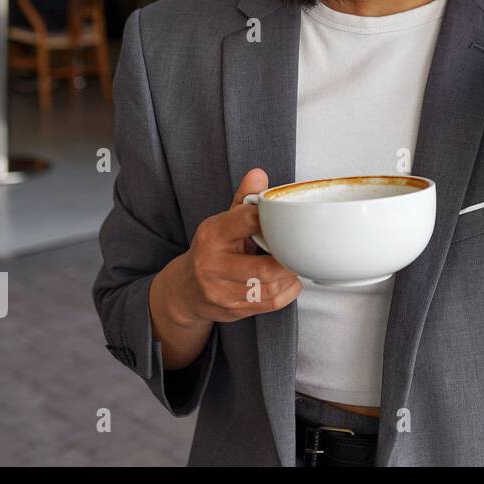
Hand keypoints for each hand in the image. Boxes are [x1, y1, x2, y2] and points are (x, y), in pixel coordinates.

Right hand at [169, 168, 301, 325]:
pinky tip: (288, 279)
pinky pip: (272, 302)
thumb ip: (243, 199)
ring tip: (294, 263)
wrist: (185, 290)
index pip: (247, 220)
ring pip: (270, 288)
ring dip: (290, 275)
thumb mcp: (223, 222)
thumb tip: (258, 174)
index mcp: (212, 235)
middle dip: (287, 259)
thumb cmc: (213, 250)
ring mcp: (221, 291)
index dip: (272, 219)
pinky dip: (289, 290)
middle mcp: (213, 264)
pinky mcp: (233, 309)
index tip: (284, 219)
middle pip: (264, 267)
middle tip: (298, 248)